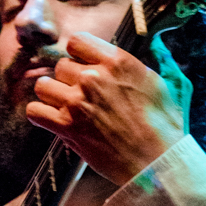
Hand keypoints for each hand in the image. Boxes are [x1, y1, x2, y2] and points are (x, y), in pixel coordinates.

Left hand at [25, 31, 191, 186]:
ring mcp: (77, 102)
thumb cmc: (166, 127)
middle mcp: (93, 77)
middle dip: (68, 79)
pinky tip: (52, 120)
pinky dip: (40, 115)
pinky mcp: (66, 127)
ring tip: (65, 107)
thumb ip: (161, 59)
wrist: (156, 164)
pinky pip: (35, 111)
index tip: (84, 65)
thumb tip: (159, 41)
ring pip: (43, 86)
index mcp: (118, 61)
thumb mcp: (171, 85)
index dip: (78, 54)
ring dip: (52, 96)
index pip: (77, 41)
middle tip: (82, 95)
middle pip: (60, 65)